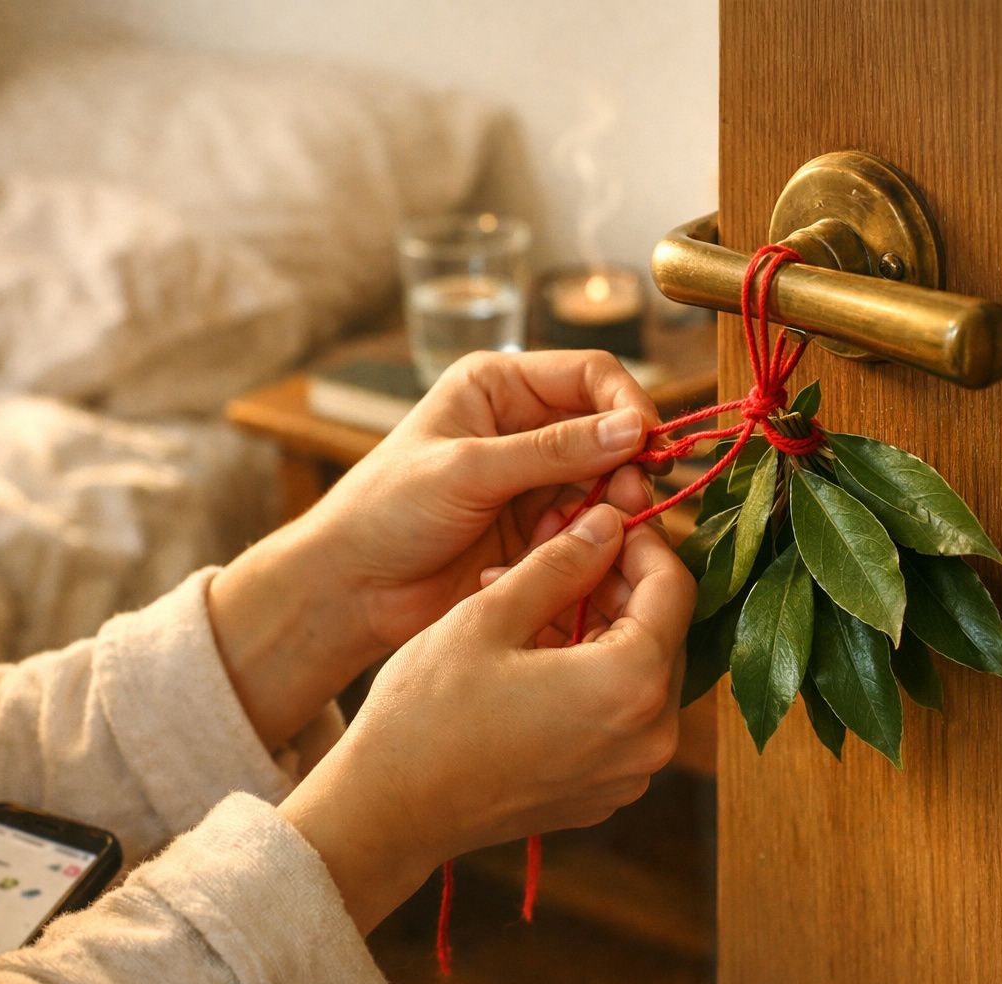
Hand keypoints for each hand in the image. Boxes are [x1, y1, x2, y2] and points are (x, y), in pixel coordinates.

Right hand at [279, 507, 695, 932]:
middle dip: (622, 585)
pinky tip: (539, 653)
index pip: (674, 588)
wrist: (390, 810)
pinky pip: (621, 718)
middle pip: (665, 633)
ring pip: (642, 674)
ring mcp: (630, 774)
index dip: (643, 542)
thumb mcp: (492, 615)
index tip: (606, 519)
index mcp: (631, 686)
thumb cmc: (430, 711)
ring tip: (538, 601)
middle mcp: (651, 739)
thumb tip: (608, 522)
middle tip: (570, 551)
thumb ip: (562, 563)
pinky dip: (594, 676)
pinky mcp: (605, 793)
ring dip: (604, 628)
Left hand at [303, 349, 662, 650]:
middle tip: (630, 503)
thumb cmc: (387, 512)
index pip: (590, 375)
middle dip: (625, 465)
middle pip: (608, 430)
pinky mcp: (537, 529)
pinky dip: (590, 541)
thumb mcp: (468, 472)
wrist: (351, 590)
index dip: (628, 405)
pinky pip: (589, 527)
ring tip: (598, 535)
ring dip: (610, 509)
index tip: (650, 445)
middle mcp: (522, 424)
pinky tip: (572, 560)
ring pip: (606, 482)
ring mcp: (532, 479)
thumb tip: (635, 429)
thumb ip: (552, 452)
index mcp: (498, 385)